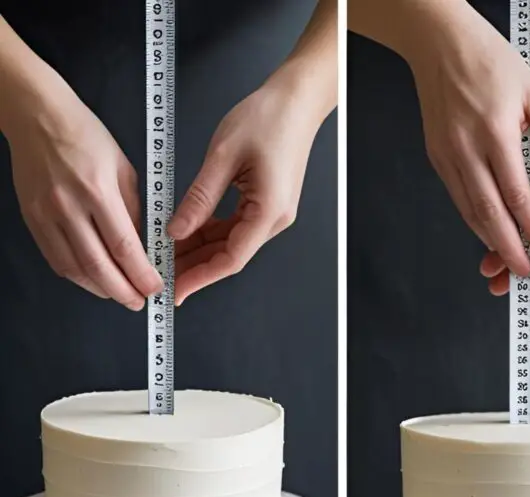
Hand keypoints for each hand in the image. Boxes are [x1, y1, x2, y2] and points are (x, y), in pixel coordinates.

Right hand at [6, 74, 161, 306]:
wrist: (36, 114)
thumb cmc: (83, 134)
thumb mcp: (123, 168)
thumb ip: (134, 210)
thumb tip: (141, 247)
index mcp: (97, 189)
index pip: (123, 246)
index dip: (140, 274)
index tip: (154, 287)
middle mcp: (68, 205)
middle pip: (98, 266)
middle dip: (122, 292)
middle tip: (138, 302)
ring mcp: (46, 214)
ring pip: (74, 269)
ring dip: (99, 288)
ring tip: (118, 293)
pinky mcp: (32, 219)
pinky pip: (56, 259)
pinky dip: (77, 276)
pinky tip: (93, 279)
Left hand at [168, 70, 321, 304]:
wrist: (296, 100)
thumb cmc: (268, 118)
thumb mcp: (223, 155)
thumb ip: (199, 198)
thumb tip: (176, 230)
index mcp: (268, 211)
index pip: (231, 258)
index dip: (201, 277)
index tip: (177, 291)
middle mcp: (273, 219)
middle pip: (229, 255)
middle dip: (195, 268)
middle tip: (163, 277)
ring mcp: (270, 213)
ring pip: (229, 243)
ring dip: (199, 251)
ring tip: (168, 255)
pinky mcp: (264, 204)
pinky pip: (233, 227)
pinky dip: (209, 233)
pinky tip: (187, 233)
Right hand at [405, 2, 529, 275]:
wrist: (441, 45)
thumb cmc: (488, 61)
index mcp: (495, 131)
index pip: (516, 192)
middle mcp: (466, 148)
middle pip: (488, 212)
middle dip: (507, 246)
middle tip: (522, 269)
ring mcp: (447, 156)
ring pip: (468, 211)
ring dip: (488, 238)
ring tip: (507, 257)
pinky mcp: (437, 158)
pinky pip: (458, 198)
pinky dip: (474, 219)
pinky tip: (489, 229)